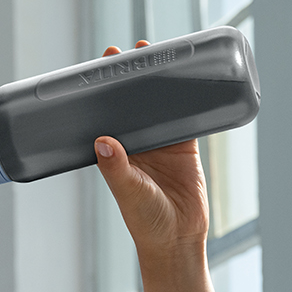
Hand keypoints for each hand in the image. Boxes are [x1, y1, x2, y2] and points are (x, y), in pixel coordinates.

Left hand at [92, 43, 209, 258]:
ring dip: (159, 82)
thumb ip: (116, 169)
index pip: (107, 113)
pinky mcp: (187, 146)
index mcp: (116, 151)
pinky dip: (189, 97)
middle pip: (132, 102)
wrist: (179, 240)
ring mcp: (162, 143)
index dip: (104, 89)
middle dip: (132, 77)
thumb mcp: (129, 193)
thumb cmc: (146, 222)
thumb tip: (102, 141)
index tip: (100, 65)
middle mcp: (137, 144)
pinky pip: (188, 115)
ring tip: (159, 53)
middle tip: (131, 51)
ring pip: (159, 104)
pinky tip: (190, 76)